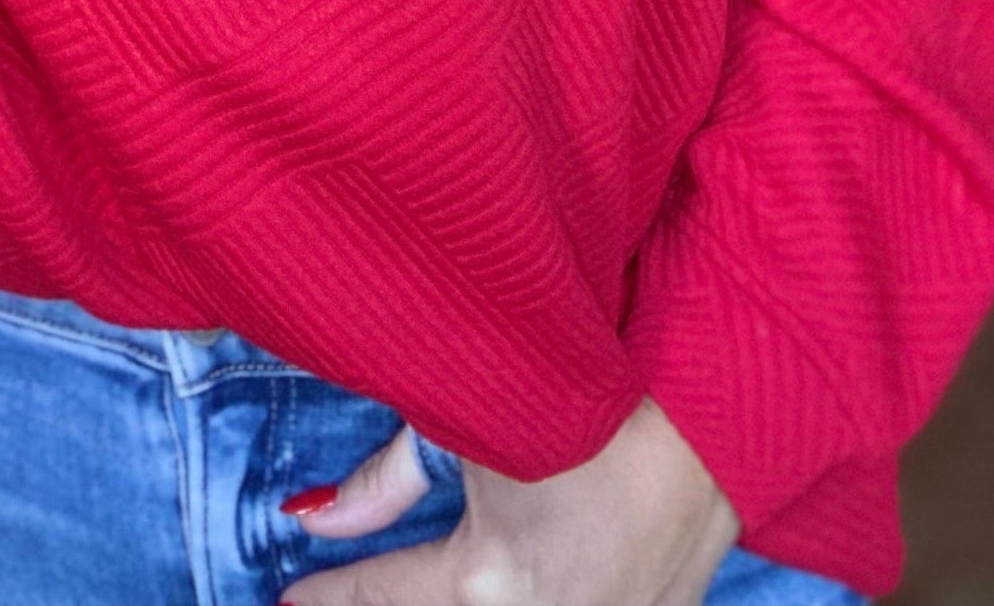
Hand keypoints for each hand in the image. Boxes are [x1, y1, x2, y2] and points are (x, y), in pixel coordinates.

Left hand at [276, 396, 739, 605]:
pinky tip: (510, 584)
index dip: (327, 599)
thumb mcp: (471, 427)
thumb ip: (387, 480)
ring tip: (435, 585)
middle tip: (336, 605)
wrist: (706, 426)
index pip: (380, 598)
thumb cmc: (582, 407)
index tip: (287, 601)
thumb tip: (316, 516)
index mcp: (488, 584)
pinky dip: (525, 600)